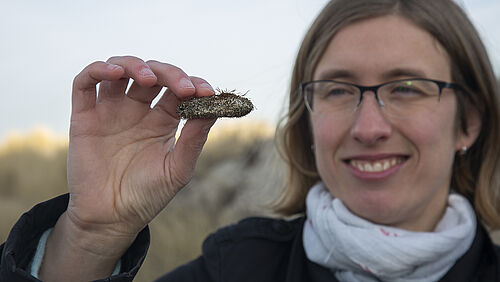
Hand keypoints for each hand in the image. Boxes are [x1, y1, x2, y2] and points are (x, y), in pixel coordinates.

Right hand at [40, 57, 216, 280]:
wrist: (111, 219)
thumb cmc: (147, 196)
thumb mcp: (177, 169)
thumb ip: (193, 139)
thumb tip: (214, 108)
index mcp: (162, 120)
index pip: (178, 90)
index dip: (192, 84)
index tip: (206, 91)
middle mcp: (137, 111)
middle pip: (153, 75)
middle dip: (170, 74)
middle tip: (183, 87)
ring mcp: (111, 111)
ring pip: (120, 70)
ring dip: (135, 65)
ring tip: (148, 78)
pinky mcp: (85, 116)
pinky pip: (85, 83)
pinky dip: (98, 70)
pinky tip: (114, 73)